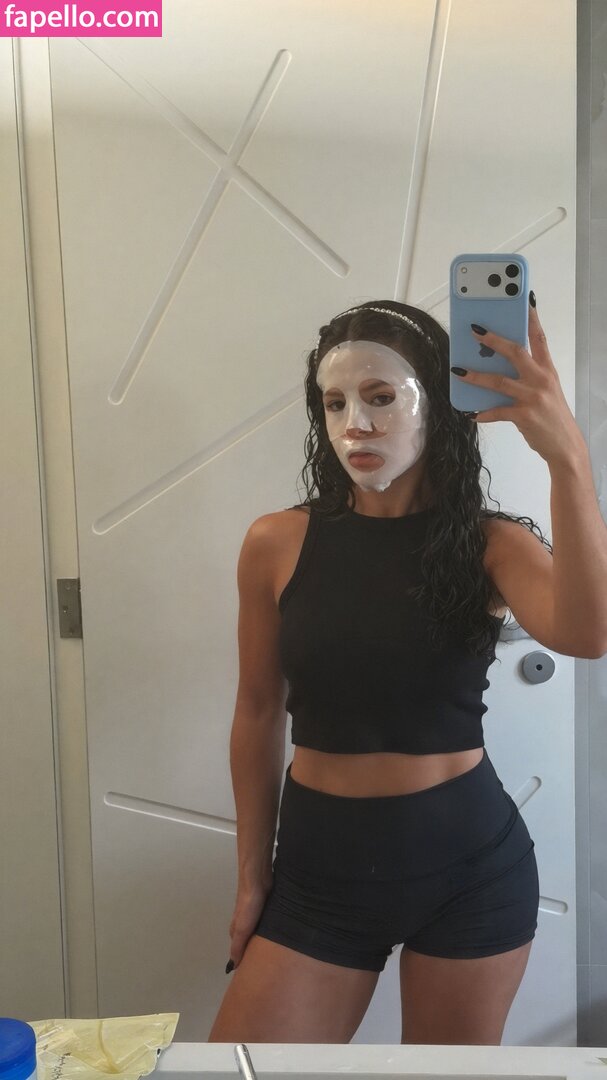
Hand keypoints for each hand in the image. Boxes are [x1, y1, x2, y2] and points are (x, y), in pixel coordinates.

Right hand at [226, 880, 271, 971]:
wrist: (258, 879)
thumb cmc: (249, 905)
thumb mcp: (242, 929)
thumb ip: (238, 947)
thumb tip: (232, 967)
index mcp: (236, 930)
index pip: (239, 951)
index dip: (244, 962)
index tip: (252, 974)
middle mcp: (245, 924)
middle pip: (249, 943)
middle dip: (256, 954)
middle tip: (267, 968)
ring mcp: (255, 916)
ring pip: (259, 934)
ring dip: (264, 943)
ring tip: (275, 955)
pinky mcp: (266, 909)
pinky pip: (268, 925)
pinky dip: (271, 932)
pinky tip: (279, 937)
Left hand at [453, 296, 586, 465]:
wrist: (565, 446)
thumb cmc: (552, 416)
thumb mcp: (547, 391)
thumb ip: (528, 377)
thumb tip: (498, 367)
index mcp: (548, 370)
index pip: (539, 338)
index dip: (531, 318)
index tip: (524, 301)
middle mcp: (541, 380)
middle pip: (515, 352)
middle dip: (493, 340)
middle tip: (475, 331)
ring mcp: (532, 397)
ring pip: (499, 381)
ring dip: (476, 376)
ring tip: (458, 371)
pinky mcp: (524, 416)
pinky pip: (497, 412)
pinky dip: (483, 413)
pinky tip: (471, 413)